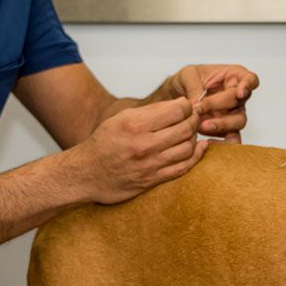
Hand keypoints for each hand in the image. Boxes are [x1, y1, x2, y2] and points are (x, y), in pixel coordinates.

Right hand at [75, 98, 206, 203]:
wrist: (86, 173)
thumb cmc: (104, 142)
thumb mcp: (122, 117)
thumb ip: (152, 110)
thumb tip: (180, 104)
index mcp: (136, 125)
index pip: (177, 111)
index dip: (187, 106)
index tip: (187, 106)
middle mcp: (144, 145)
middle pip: (186, 129)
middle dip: (194, 120)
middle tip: (193, 117)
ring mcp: (150, 165)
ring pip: (188, 148)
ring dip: (194, 138)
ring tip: (189, 133)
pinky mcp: (152, 181)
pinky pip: (182, 168)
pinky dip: (195, 157)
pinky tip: (198, 148)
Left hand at [171, 64, 258, 142]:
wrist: (177, 98)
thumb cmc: (187, 81)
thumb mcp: (186, 75)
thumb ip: (193, 85)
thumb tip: (197, 102)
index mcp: (233, 76)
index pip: (250, 79)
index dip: (248, 85)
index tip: (239, 93)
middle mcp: (237, 95)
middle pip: (240, 101)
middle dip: (219, 105)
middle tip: (199, 109)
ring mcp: (233, 113)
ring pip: (239, 121)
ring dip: (221, 124)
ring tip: (202, 126)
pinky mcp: (226, 130)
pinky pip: (232, 139)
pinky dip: (222, 143)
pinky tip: (207, 142)